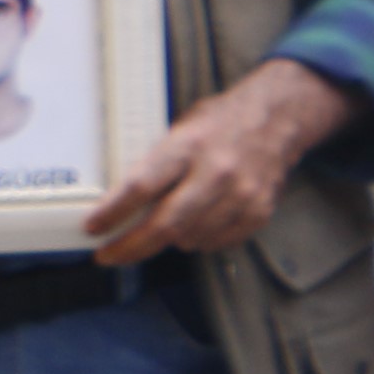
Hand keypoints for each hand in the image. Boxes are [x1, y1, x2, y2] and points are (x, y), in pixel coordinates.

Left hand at [83, 61, 354, 264]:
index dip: (112, 212)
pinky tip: (196, 227)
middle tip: (109, 255)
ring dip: (169, 241)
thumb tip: (122, 199)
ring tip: (161, 231)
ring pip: (190, 239)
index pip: (142, 186)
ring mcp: (241, 194)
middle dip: (130, 246)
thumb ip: (159, 162)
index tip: (93, 228)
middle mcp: (216, 171)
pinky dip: (200, 240)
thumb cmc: (224, 120)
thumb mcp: (183, 127)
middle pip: (165, 224)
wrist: (281, 117)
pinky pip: (218, 242)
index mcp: (189, 145)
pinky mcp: (259, 210)